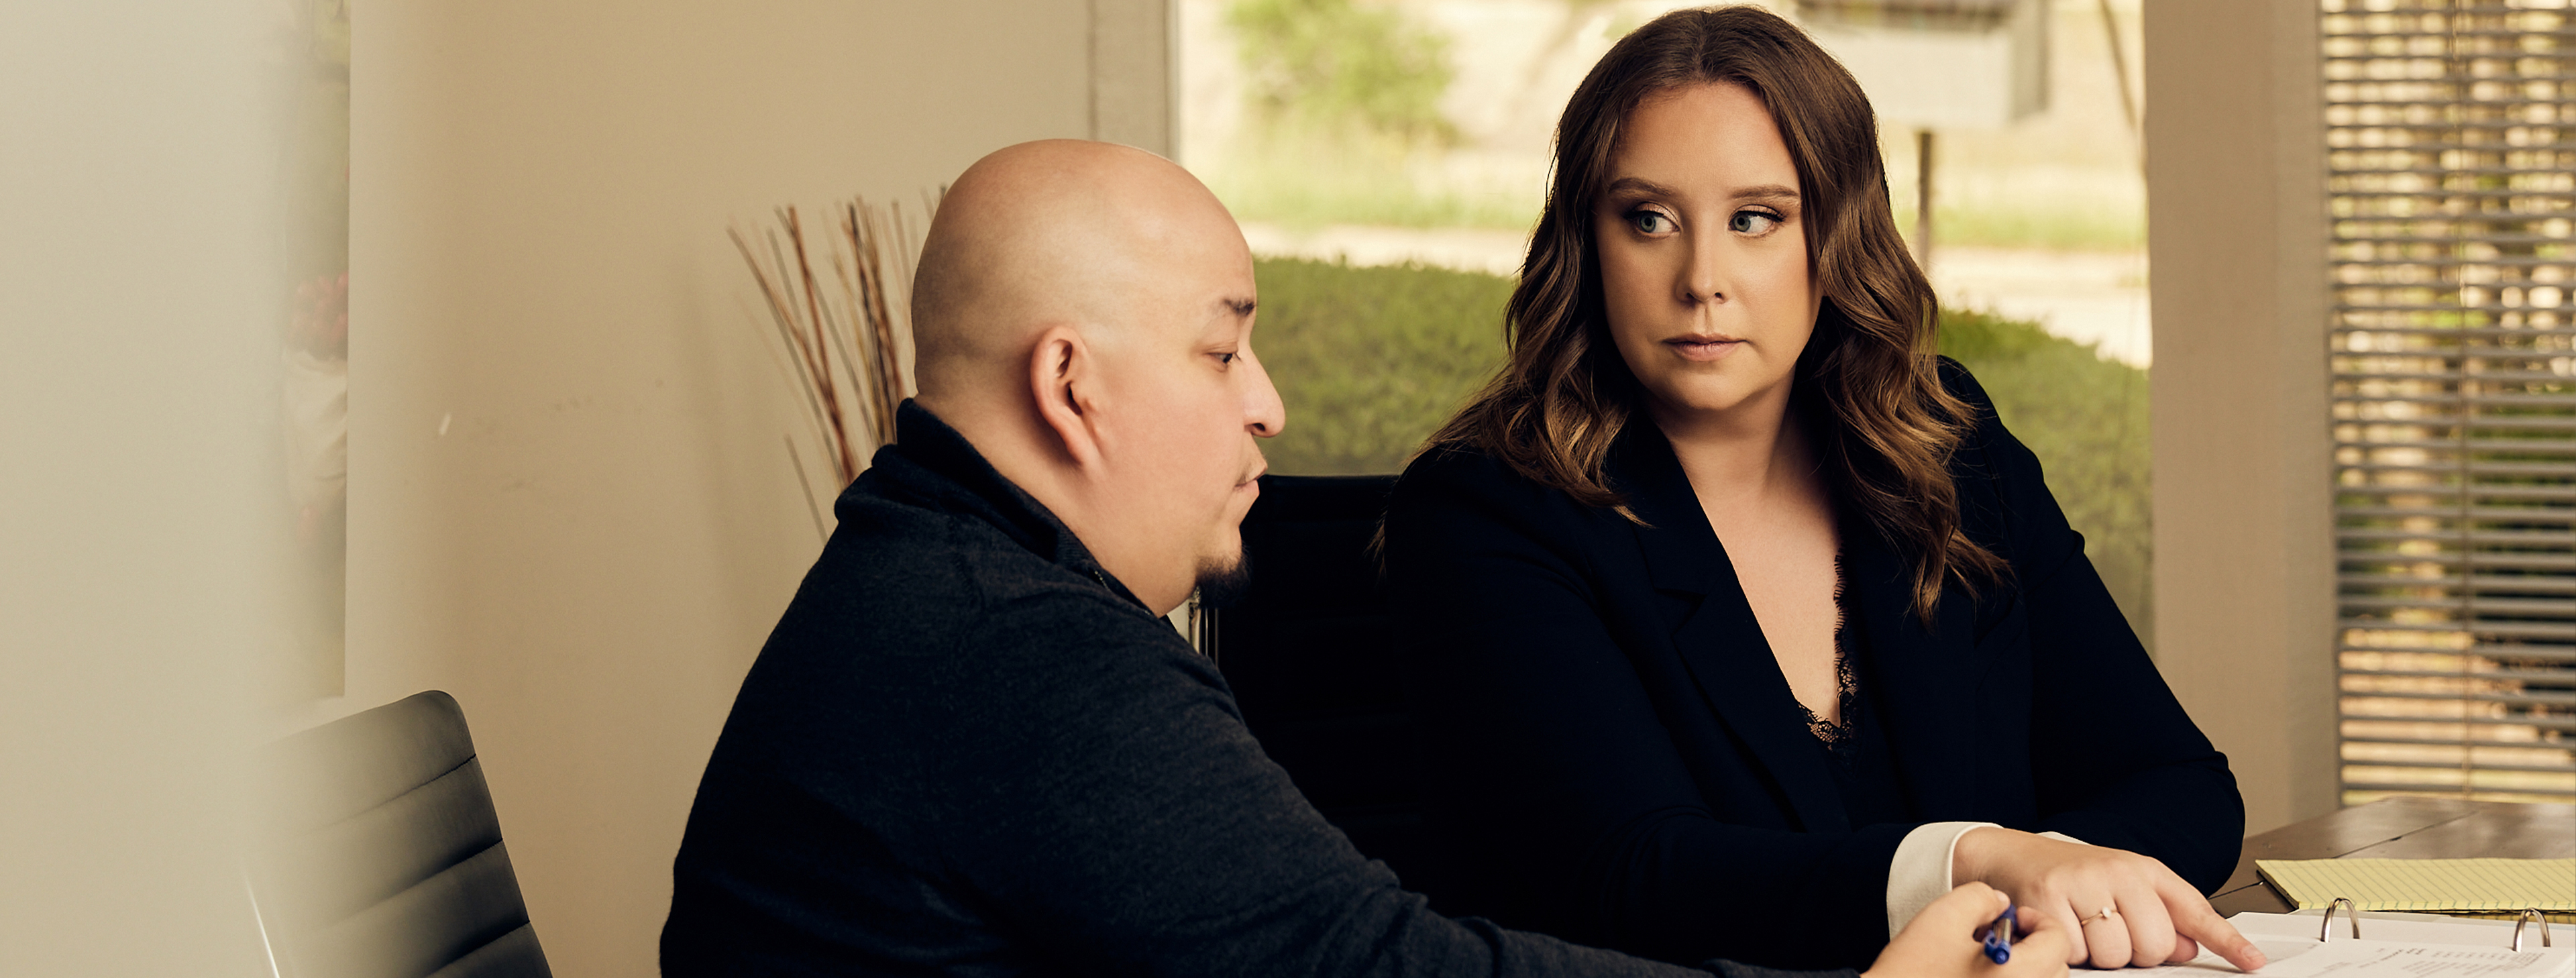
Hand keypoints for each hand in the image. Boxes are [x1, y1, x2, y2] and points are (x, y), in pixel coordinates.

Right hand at [1864, 883, 2068, 977]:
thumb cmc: (1911, 971)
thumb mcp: (1943, 916)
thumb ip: (1981, 897)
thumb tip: (2000, 903)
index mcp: (2018, 974)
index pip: (2057, 940)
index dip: (2035, 920)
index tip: (2009, 916)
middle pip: (2056, 967)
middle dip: (2033, 944)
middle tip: (1997, 933)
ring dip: (2025, 965)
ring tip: (1985, 956)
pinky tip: (1978, 974)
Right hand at [1953, 827, 2264, 970]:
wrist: (2010, 855)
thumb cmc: (2070, 876)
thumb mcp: (2122, 888)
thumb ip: (2161, 918)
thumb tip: (2189, 949)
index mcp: (2143, 870)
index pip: (2194, 909)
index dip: (2227, 941)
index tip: (2253, 962)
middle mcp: (2118, 871)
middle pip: (2154, 946)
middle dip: (2134, 953)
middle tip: (2108, 932)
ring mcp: (2083, 883)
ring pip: (2116, 954)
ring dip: (2098, 955)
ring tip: (2080, 928)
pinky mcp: (2049, 899)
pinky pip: (2077, 953)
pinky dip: (2067, 952)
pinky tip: (2058, 927)